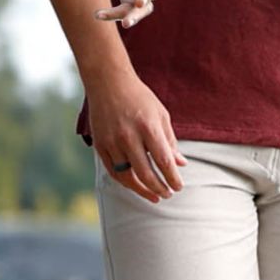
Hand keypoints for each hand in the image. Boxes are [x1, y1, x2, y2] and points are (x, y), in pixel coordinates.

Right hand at [89, 72, 185, 202]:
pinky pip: (113, 171)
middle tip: (168, 194)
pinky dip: (125, 182)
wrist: (108, 82)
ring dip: (142, 190)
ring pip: (127, 176)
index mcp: (148, 127)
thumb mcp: (160, 115)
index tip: (178, 187)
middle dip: (159, 188)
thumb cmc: (139, 98)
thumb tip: (180, 164)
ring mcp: (112, 142)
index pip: (163, 161)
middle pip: (146, 173)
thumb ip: (170, 141)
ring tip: (154, 196)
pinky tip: (136, 186)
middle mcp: (128, 136)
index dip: (172, 178)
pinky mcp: (100, 145)